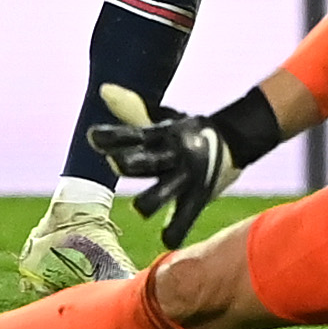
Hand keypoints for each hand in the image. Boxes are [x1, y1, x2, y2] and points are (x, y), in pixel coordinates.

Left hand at [86, 86, 242, 247]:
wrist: (234, 140)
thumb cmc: (185, 132)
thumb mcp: (160, 121)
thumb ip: (131, 109)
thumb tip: (103, 89)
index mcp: (159, 135)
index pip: (130, 135)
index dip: (110, 137)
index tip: (93, 137)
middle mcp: (170, 155)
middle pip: (143, 161)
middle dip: (126, 163)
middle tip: (116, 163)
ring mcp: (185, 177)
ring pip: (162, 193)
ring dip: (150, 201)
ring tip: (141, 208)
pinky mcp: (198, 197)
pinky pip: (185, 217)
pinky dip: (176, 230)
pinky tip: (167, 239)